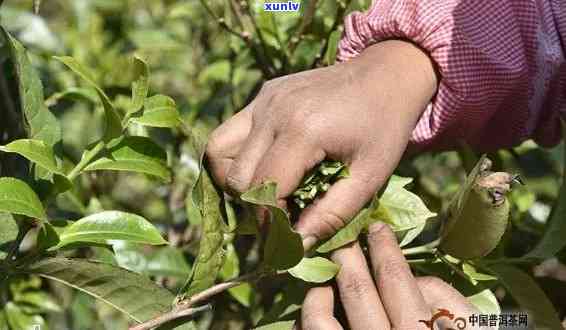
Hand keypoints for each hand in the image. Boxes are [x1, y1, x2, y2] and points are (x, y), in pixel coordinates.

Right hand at [206, 40, 436, 246]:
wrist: (386, 74)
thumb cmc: (384, 127)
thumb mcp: (369, 177)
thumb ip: (332, 214)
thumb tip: (297, 244)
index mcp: (303, 131)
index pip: (264, 191)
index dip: (270, 223)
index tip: (286, 238)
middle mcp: (273, 111)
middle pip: (236, 177)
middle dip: (254, 207)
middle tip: (281, 217)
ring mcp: (263, 100)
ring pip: (219, 152)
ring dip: (235, 181)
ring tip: (265, 193)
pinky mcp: (262, 95)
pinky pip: (231, 132)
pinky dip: (238, 157)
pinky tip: (266, 166)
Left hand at [299, 223, 479, 329]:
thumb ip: (451, 304)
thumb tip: (417, 276)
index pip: (397, 281)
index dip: (385, 249)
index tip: (377, 228)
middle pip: (357, 289)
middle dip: (347, 255)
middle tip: (344, 238)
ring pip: (320, 320)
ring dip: (319, 290)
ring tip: (326, 277)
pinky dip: (308, 320)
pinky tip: (316, 310)